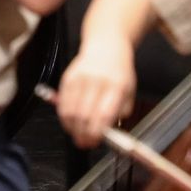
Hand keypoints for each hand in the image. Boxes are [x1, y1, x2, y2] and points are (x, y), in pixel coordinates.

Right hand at [54, 35, 137, 149]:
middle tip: (84, 143)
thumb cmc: (119, 71)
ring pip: (70, 111)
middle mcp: (96, 81)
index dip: (97, 132)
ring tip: (76, 135)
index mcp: (116, 86)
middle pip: (84, 115)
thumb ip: (120, 113)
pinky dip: (64, 116)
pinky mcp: (68, 77)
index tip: (95, 142)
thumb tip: (108, 132)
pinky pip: (62, 102)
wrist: (105, 46)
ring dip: (72, 127)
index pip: (103, 114)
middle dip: (83, 134)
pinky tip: (69, 121)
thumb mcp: (129, 92)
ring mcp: (80, 78)